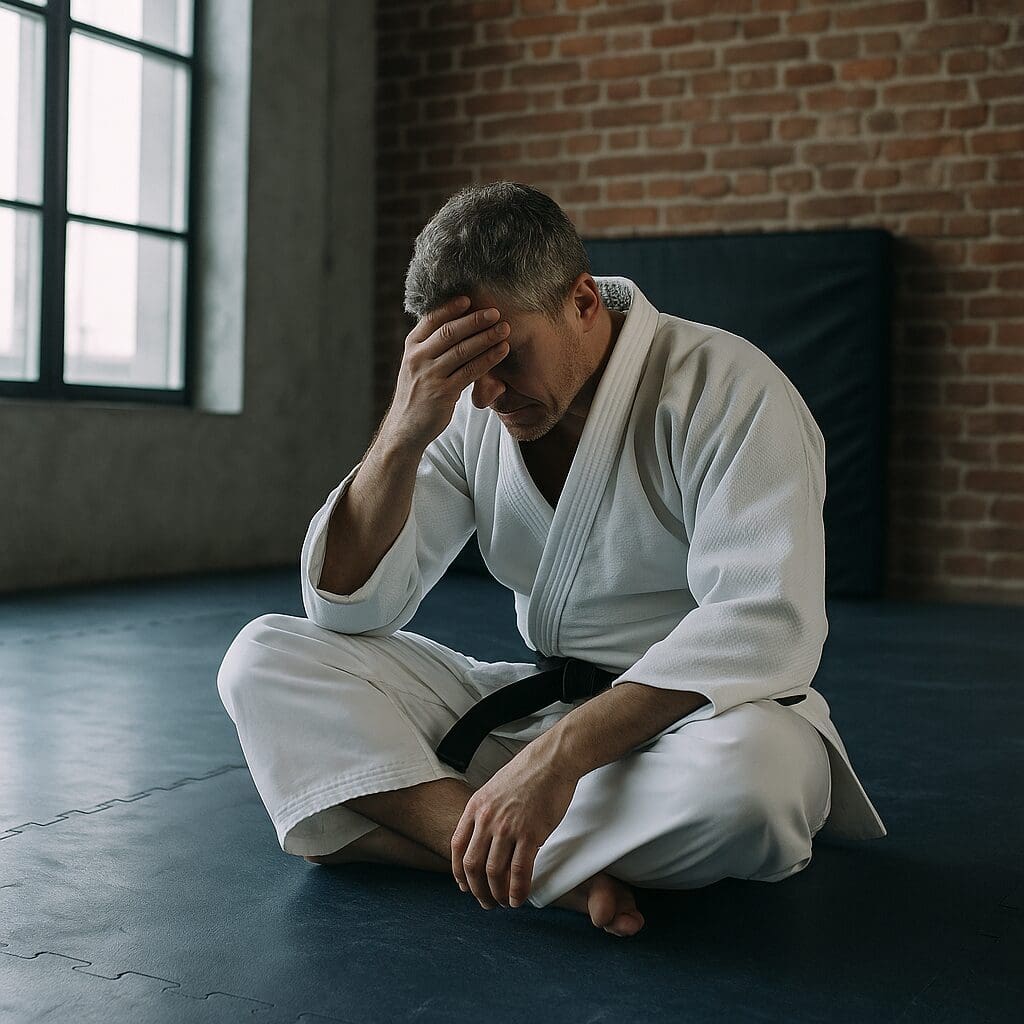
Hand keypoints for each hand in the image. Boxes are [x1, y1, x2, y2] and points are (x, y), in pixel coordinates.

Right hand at [385, 295, 509, 448]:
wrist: (405, 428)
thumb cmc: (417, 394)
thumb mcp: (416, 366)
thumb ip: (431, 346)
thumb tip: (456, 324)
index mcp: (411, 346)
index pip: (431, 319)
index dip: (451, 307)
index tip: (469, 298)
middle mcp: (418, 358)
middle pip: (449, 332)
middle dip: (475, 320)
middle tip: (495, 312)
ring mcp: (430, 375)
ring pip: (462, 350)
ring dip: (486, 338)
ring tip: (504, 329)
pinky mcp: (443, 393)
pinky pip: (470, 372)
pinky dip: (488, 359)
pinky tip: (501, 351)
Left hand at [450, 750, 578, 909]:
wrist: (551, 761)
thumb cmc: (527, 773)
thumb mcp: (493, 789)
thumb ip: (485, 812)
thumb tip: (483, 836)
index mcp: (476, 807)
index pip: (457, 847)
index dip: (459, 872)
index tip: (464, 886)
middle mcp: (487, 819)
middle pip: (473, 865)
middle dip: (477, 890)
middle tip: (485, 901)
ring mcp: (508, 827)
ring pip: (494, 872)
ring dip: (497, 894)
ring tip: (503, 903)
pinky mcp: (530, 834)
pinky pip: (519, 871)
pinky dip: (516, 890)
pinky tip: (518, 898)